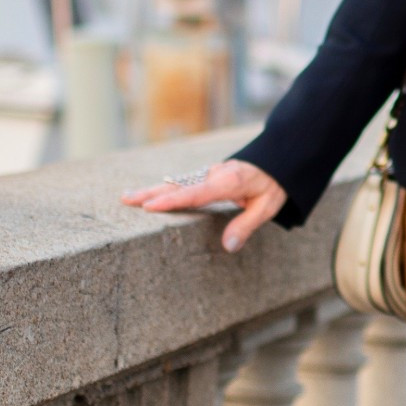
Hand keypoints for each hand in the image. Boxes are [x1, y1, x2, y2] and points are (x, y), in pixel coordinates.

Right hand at [121, 158, 286, 253]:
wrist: (280, 159)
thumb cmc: (275, 184)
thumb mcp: (267, 207)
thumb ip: (246, 225)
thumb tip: (228, 246)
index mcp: (228, 182)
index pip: (195, 193)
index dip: (172, 200)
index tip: (150, 206)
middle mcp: (214, 175)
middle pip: (178, 185)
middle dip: (150, 193)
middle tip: (125, 199)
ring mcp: (209, 173)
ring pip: (176, 182)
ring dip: (152, 190)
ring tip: (128, 197)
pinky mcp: (208, 175)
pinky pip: (183, 182)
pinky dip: (165, 188)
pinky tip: (150, 195)